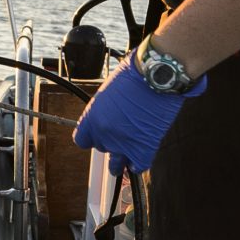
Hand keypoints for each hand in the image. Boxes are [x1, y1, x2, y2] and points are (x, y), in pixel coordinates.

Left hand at [72, 62, 205, 174]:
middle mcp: (104, 133)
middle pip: (101, 148)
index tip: (99, 135)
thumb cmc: (136, 74)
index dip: (92, 137)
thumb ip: (104, 108)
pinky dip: (139, 163)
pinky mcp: (143, 148)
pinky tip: (140, 158)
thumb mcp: (109, 89)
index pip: (82, 140)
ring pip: (116, 163)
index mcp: (92, 117)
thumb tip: (109, 115)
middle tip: (122, 132)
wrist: (157, 75)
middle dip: (110, 141)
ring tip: (125, 157)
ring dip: (120, 160)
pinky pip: (137, 165)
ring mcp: (123, 143)